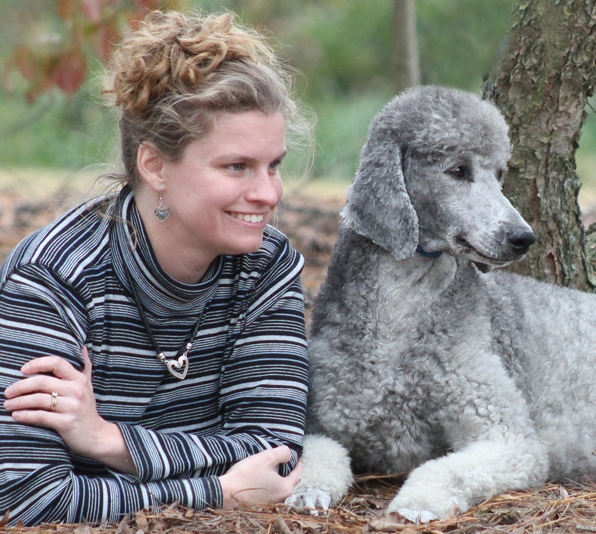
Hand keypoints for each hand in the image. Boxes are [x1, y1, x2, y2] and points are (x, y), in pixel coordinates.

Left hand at [3, 347, 134, 473]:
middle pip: (42, 382)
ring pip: (39, 399)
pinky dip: (25, 415)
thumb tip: (83, 347)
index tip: (23, 370)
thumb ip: (85, 366)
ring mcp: (72, 406)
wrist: (97, 436)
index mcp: (79, 379)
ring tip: (8, 404)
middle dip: (20, 386)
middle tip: (8, 392)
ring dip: (19, 402)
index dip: (38, 364)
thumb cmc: (87, 409)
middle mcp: (77, 390)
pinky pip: (41, 416)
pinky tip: (16, 415)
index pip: (57, 363)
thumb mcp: (88, 385)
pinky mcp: (66, 423)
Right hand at [218, 446, 302, 506]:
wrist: (227, 492)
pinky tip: (265, 476)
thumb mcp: (266, 457)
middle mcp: (280, 498)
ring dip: (279, 476)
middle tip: (288, 461)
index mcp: (285, 488)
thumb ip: (282, 453)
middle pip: (290, 481)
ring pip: (280, 486)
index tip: (300, 456)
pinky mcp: (261, 503)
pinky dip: (272, 482)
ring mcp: (270, 502)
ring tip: (276, 467)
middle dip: (290, 470)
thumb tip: (289, 454)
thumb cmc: (247, 474)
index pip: (297, 473)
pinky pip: (271, 490)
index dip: (299, 462)